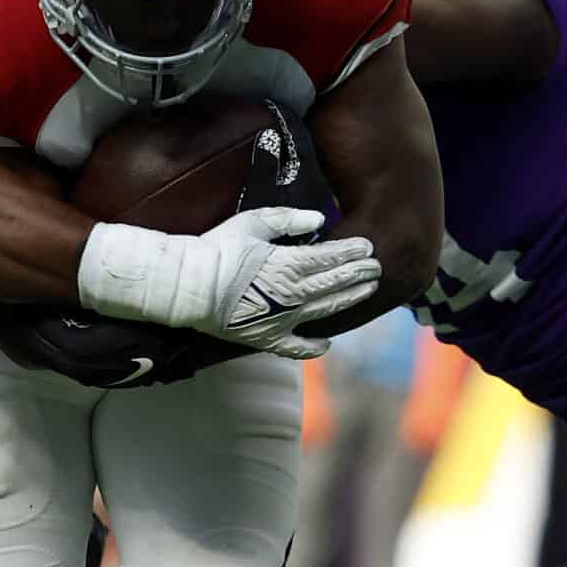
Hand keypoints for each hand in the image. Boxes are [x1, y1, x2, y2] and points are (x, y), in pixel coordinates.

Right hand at [77, 207, 382, 359]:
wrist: (188, 287)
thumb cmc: (217, 250)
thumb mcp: (251, 223)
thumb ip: (287, 220)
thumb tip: (319, 219)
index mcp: (290, 264)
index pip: (331, 257)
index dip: (352, 252)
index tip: (369, 246)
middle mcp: (293, 294)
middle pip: (334, 283)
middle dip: (358, 274)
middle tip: (377, 267)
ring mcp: (283, 320)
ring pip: (325, 310)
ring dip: (348, 300)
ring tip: (367, 291)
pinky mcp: (267, 338)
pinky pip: (295, 347)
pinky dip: (313, 347)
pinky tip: (327, 344)